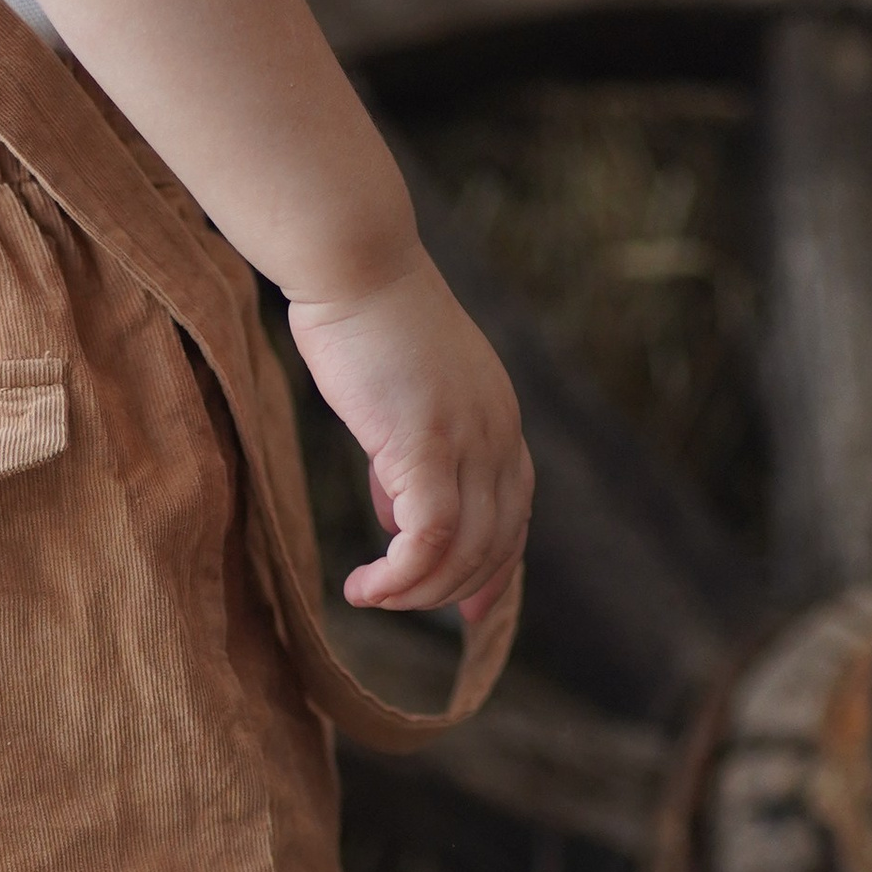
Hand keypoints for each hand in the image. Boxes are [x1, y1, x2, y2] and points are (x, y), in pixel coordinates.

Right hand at [289, 251, 532, 619]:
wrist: (355, 261)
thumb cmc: (361, 318)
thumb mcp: (397, 398)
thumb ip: (406, 458)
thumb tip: (396, 515)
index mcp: (498, 417)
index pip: (516, 511)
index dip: (497, 568)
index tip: (473, 611)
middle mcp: (498, 431)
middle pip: (497, 543)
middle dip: (449, 590)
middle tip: (394, 602)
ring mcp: (468, 438)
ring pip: (464, 550)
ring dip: (418, 591)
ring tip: (372, 597)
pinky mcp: (427, 443)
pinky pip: (426, 538)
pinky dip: (398, 576)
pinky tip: (364, 586)